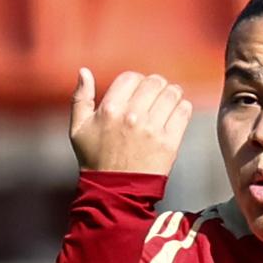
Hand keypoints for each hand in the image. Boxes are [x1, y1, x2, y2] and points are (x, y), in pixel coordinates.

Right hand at [69, 68, 192, 174]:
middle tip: (156, 94)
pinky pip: (183, 112)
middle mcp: (132, 116)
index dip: (136, 80)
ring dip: (172, 93)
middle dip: (156, 85)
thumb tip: (84, 72)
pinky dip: (182, 107)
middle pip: (154, 82)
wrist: (114, 190)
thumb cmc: (95, 159)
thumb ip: (80, 98)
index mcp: (110, 109)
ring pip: (172, 94)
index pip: (131, 77)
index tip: (138, 90)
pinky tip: (176, 112)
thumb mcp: (78, 128)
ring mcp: (152, 129)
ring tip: (168, 101)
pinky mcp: (169, 143)